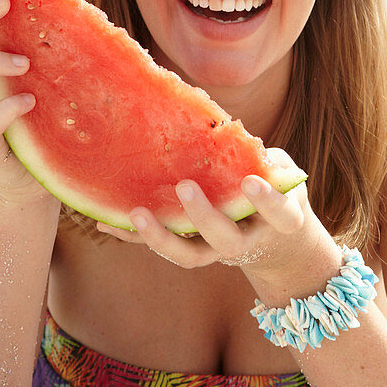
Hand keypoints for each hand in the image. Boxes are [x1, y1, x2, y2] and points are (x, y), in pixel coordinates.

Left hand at [96, 148, 333, 290]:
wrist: (276, 244)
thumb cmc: (274, 194)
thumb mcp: (279, 174)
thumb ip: (262, 158)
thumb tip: (224, 130)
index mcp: (279, 219)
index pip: (280, 214)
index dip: (267, 201)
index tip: (250, 181)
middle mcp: (247, 240)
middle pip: (227, 239)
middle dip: (205, 216)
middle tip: (185, 187)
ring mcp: (218, 251)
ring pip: (191, 256)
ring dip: (162, 237)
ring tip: (136, 213)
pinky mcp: (193, 252)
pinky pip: (164, 249)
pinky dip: (134, 237)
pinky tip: (105, 223)